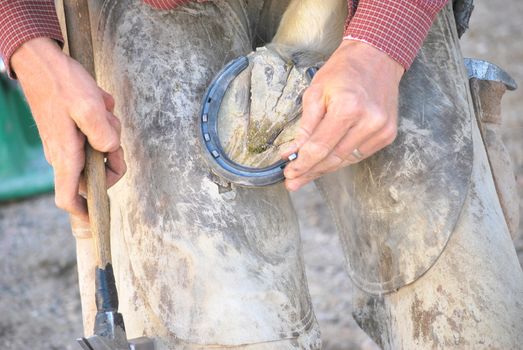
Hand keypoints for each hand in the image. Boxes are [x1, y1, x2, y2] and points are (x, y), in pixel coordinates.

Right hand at [11, 38, 125, 220]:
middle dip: (112, 160)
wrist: (41, 61)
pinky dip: (103, 125)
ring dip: (109, 137)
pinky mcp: (70, 132)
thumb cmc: (62, 83)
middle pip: (95, 175)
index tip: (97, 219)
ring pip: (97, 154)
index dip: (83, 213)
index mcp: (66, 155)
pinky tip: (100, 106)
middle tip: (113, 137)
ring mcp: (66, 144)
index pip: (69, 198)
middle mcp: (64, 155)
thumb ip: (104, 134)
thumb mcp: (90, 107)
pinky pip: (94, 137)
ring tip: (104, 113)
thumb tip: (110, 150)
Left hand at [281, 39, 403, 190]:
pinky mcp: (388, 134)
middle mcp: (368, 121)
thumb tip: (292, 152)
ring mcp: (381, 130)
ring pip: (345, 161)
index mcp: (347, 107)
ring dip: (324, 169)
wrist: (376, 57)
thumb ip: (305, 126)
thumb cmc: (343, 71)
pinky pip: (358, 155)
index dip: (302, 164)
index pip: (319, 147)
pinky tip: (326, 163)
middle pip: (333, 159)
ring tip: (305, 175)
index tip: (289, 173)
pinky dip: (341, 160)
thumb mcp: (316, 92)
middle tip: (293, 182)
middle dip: (310, 172)